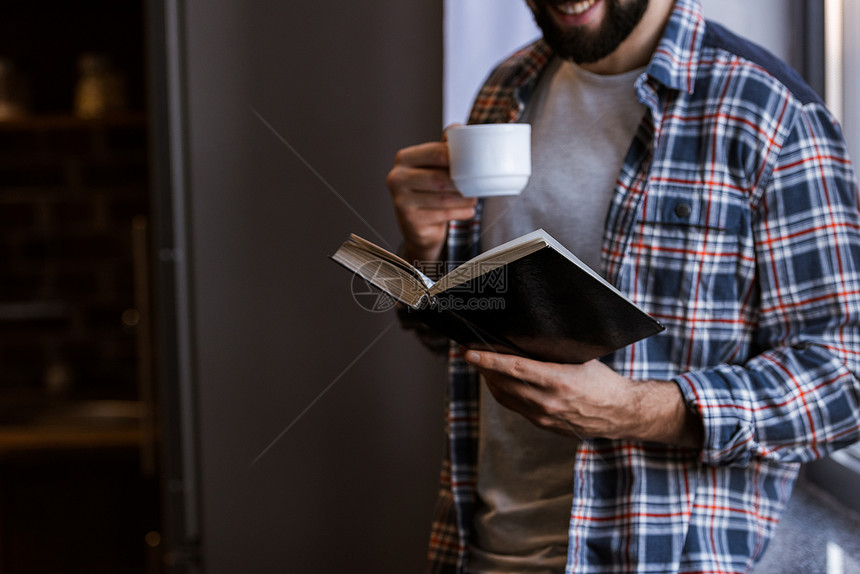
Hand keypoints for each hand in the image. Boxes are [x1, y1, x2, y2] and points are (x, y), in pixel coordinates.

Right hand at [386, 135, 476, 265]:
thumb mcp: (435, 165)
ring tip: (474, 197)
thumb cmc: (430, 189)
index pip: (436, 153)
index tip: (476, 162)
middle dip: (463, 182)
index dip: (459, 157)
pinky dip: (462, 212)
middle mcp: (397, 178)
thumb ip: (446, 146)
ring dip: (465, 198)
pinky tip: (468, 210)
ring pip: (443, 198)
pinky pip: (443, 215)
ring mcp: (401, 202)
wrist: (418, 224)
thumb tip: (460, 129)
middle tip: (478, 183)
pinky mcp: (410, 221)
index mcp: (404, 158)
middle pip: (439, 178)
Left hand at [464, 350, 702, 447]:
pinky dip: (504, 393)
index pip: (513, 369)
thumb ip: (552, 354)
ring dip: (491, 381)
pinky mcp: (544, 425)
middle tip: (472, 353)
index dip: (488, 361)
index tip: (469, 353)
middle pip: (504, 383)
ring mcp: (544, 417)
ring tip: (483, 366)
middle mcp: (547, 402)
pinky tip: (500, 382)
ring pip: (506, 397)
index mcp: (557, 381)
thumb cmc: (602, 380)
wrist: (620, 413)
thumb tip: (524, 338)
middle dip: (484, 368)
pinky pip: (516, 407)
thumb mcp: (580, 359)